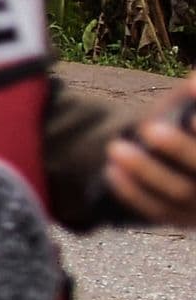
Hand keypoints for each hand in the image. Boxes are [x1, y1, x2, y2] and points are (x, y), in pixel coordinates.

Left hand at [104, 76, 195, 226]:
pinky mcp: (184, 219)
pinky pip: (159, 211)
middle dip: (179, 149)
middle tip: (148, 129)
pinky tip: (112, 171)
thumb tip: (192, 81)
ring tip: (115, 148)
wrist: (180, 159)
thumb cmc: (190, 126)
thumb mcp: (190, 108)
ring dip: (146, 172)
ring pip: (180, 192)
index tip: (190, 118)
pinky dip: (133, 193)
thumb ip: (193, 96)